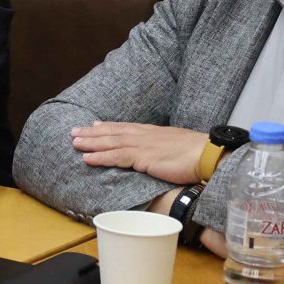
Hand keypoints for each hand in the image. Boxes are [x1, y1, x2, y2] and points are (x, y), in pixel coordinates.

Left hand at [72, 121, 209, 184]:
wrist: (208, 154)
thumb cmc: (198, 153)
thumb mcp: (177, 146)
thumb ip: (164, 148)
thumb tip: (160, 153)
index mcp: (152, 132)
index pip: (125, 127)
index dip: (108, 126)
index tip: (94, 124)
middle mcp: (144, 135)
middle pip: (113, 132)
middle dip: (92, 132)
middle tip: (74, 131)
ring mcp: (142, 145)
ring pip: (110, 142)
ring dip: (90, 142)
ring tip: (74, 143)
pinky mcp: (143, 158)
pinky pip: (116, 157)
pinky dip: (100, 157)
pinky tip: (87, 159)